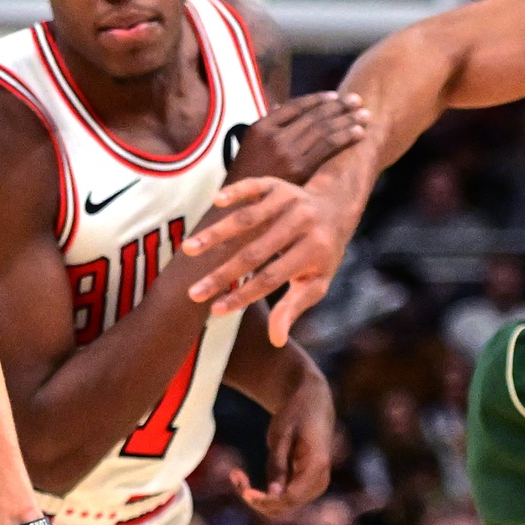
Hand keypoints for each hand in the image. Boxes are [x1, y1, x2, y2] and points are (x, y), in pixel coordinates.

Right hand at [186, 155, 373, 345]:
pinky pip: (254, 186)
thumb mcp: (315, 283)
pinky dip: (236, 191)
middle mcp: (302, 224)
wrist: (336, 206)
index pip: (272, 278)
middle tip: (193, 293)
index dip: (243, 295)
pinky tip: (216, 201)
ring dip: (216, 234)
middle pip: (255, 252)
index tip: (215, 311)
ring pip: (248, 219)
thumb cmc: (320, 253)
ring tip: (188, 250)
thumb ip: (294, 308)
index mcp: (314, 251)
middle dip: (222, 274)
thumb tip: (276, 340)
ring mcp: (289, 200)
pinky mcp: (277, 184)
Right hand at [224, 90, 368, 188]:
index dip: (318, 100)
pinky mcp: (299, 170)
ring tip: (364, 114)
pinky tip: (359, 132)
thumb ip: (268, 127)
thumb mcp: (249, 148)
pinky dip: (345, 137)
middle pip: (312, 115)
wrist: (238, 211)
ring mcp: (286, 153)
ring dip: (346, 120)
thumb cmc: (246, 181)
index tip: (335, 96)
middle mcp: (273, 136)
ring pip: (323, 129)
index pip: (295, 106)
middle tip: (357, 100)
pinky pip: (327, 148)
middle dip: (338, 106)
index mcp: (260, 127)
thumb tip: (281, 106)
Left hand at [234, 365, 335, 519]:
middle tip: (234, 475)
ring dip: (256, 497)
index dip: (266, 500)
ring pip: (281, 506)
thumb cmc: (296, 414)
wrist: (313, 404)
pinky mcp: (303, 486)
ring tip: (235, 475)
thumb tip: (274, 496)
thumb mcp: (282, 435)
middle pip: (284, 506)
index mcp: (316, 467)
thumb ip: (278, 466)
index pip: (290, 497)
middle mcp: (319, 482)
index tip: (244, 492)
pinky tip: (241, 476)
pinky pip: (280, 498)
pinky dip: (260, 492)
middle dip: (257, 499)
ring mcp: (313, 486)